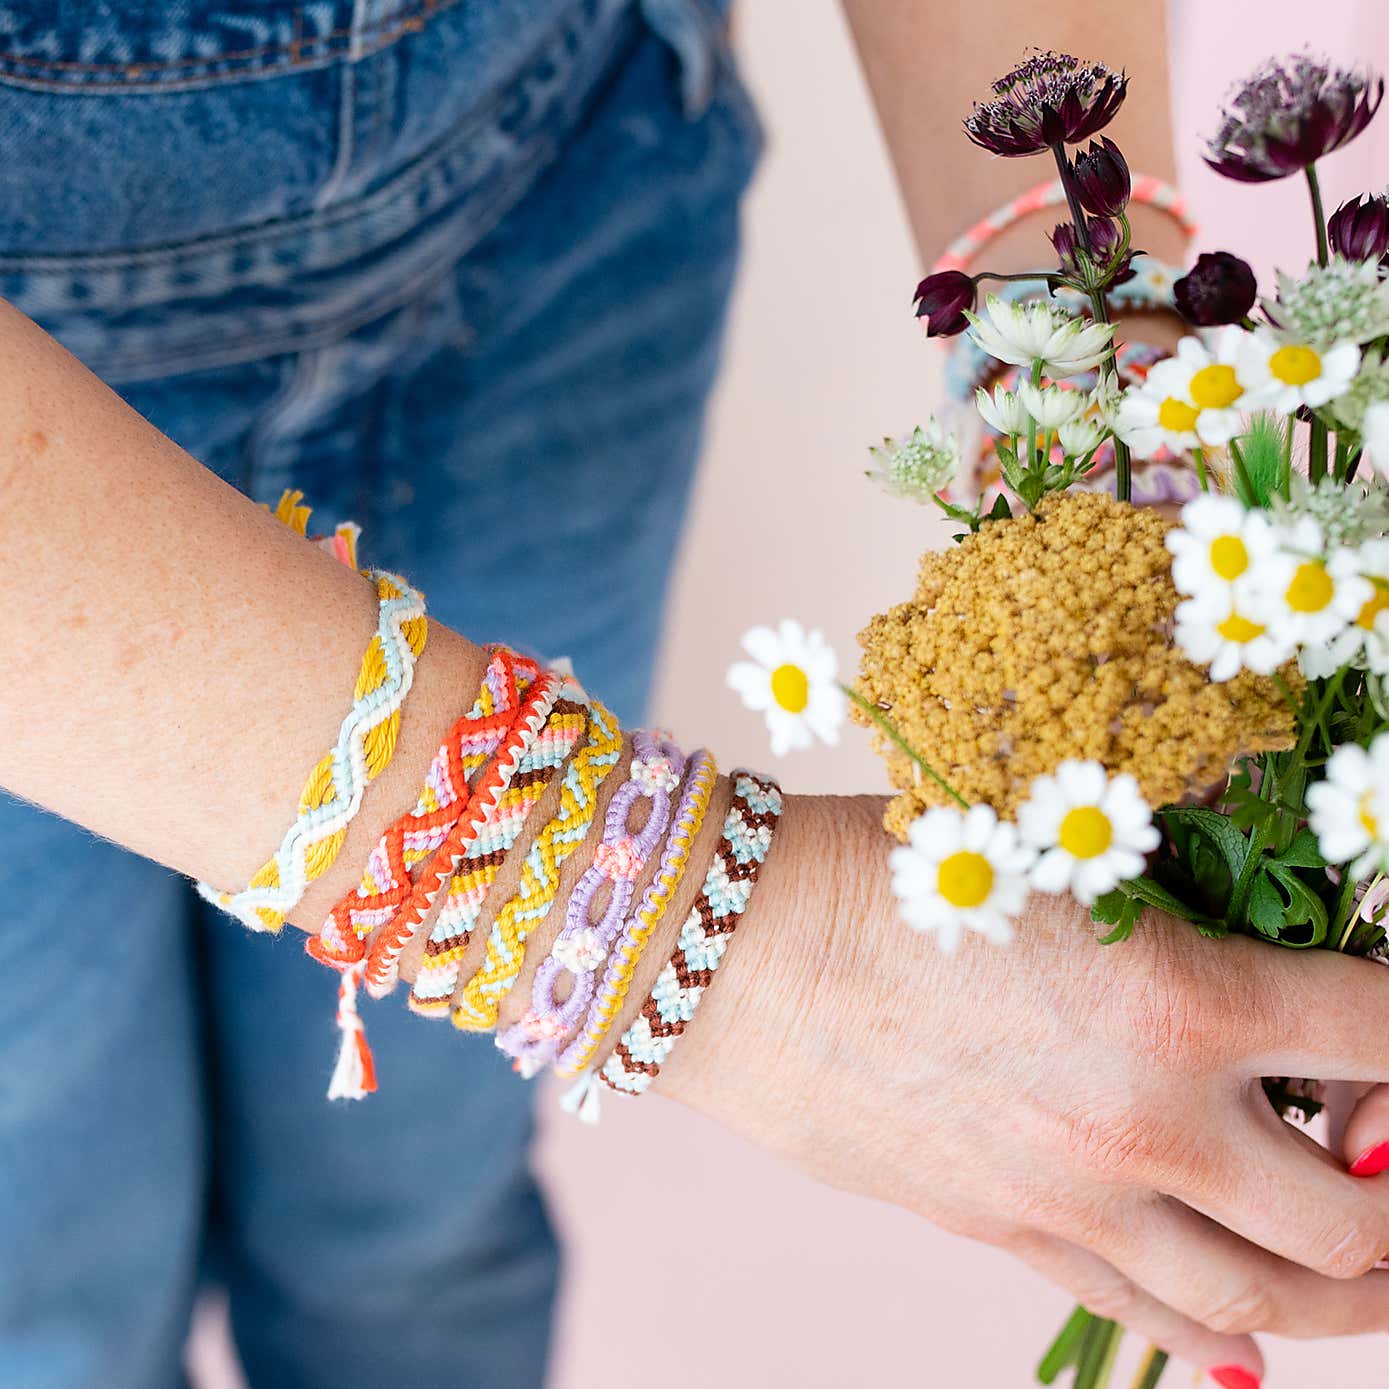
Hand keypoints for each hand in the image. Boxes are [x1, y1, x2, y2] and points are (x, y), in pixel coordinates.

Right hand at [664, 793, 1388, 1381]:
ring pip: (1261, 1299)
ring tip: (1359, 1263)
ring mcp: (1074, 1197)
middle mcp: (1148, 1121)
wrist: (733, 953)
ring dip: (1337, 1290)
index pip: (1382, 1033)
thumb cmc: (875, 870)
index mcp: (1177, 999)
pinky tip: (1242, 1335)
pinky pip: (1141, 1315)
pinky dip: (1214, 1332)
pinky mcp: (1004, 1233)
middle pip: (1350, 1219)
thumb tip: (1250, 951)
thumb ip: (1163, 907)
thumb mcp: (1040, 856)